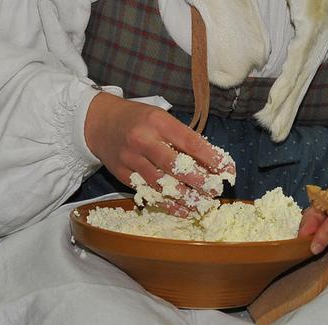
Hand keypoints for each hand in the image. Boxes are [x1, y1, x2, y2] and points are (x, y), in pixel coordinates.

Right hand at [84, 93, 234, 213]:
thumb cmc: (138, 119)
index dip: (211, 158)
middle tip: (216, 190)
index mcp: (158, 122)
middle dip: (200, 181)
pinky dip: (167, 203)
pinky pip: (148, 192)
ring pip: (161, 183)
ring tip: (203, 205)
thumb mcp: (161, 118)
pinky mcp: (124, 175)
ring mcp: (131, 159)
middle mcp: (144, 140)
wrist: (100, 123)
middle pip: (175, 165)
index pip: (190, 142)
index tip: (227, 170)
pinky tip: (182, 210)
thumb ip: (182, 136)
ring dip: (185, 197)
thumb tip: (210, 160)